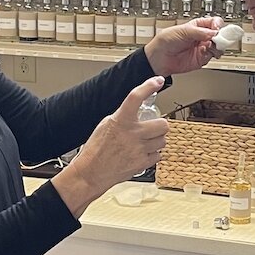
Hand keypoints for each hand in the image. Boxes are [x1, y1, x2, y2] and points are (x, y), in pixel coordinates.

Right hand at [53, 77, 168, 214]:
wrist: (91, 173)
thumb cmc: (95, 149)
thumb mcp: (105, 125)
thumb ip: (123, 117)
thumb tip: (138, 111)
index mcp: (121, 120)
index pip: (136, 97)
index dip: (148, 86)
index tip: (157, 81)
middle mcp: (132, 134)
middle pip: (163, 124)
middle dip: (160, 126)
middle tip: (152, 128)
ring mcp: (139, 149)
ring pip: (163, 140)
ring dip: (157, 140)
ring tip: (144, 143)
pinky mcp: (143, 163)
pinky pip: (158, 155)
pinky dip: (153, 154)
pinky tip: (142, 154)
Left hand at [145, 17, 222, 75]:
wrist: (159, 59)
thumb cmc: (165, 41)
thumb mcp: (182, 31)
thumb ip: (199, 32)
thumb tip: (214, 33)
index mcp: (198, 25)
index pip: (214, 22)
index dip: (217, 24)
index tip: (217, 28)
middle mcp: (202, 36)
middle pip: (220, 34)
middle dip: (221, 36)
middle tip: (219, 38)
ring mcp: (203, 48)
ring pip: (219, 46)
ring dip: (218, 46)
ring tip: (210, 45)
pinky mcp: (202, 59)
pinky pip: (212, 56)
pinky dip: (211, 54)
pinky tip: (204, 52)